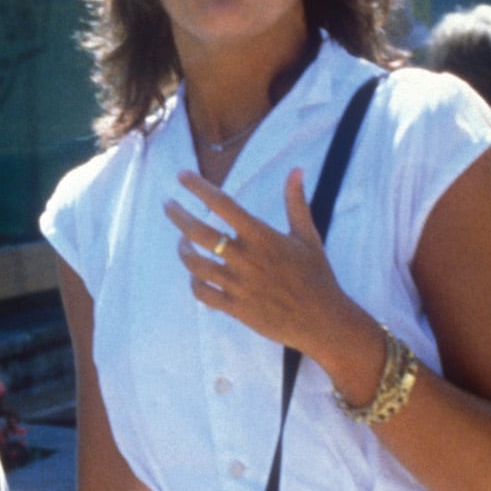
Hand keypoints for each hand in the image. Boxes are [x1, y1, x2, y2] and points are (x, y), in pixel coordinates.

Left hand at [164, 168, 359, 355]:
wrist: (322, 321)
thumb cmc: (317, 276)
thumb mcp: (307, 236)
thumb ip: (296, 202)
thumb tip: (296, 170)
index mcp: (262, 237)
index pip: (223, 204)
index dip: (199, 187)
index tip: (182, 176)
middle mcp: (245, 258)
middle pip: (198, 232)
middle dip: (178, 215)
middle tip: (168, 205)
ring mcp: (237, 284)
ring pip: (195, 264)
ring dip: (183, 250)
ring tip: (183, 242)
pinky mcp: (234, 307)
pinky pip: (202, 293)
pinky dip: (194, 283)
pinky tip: (196, 276)